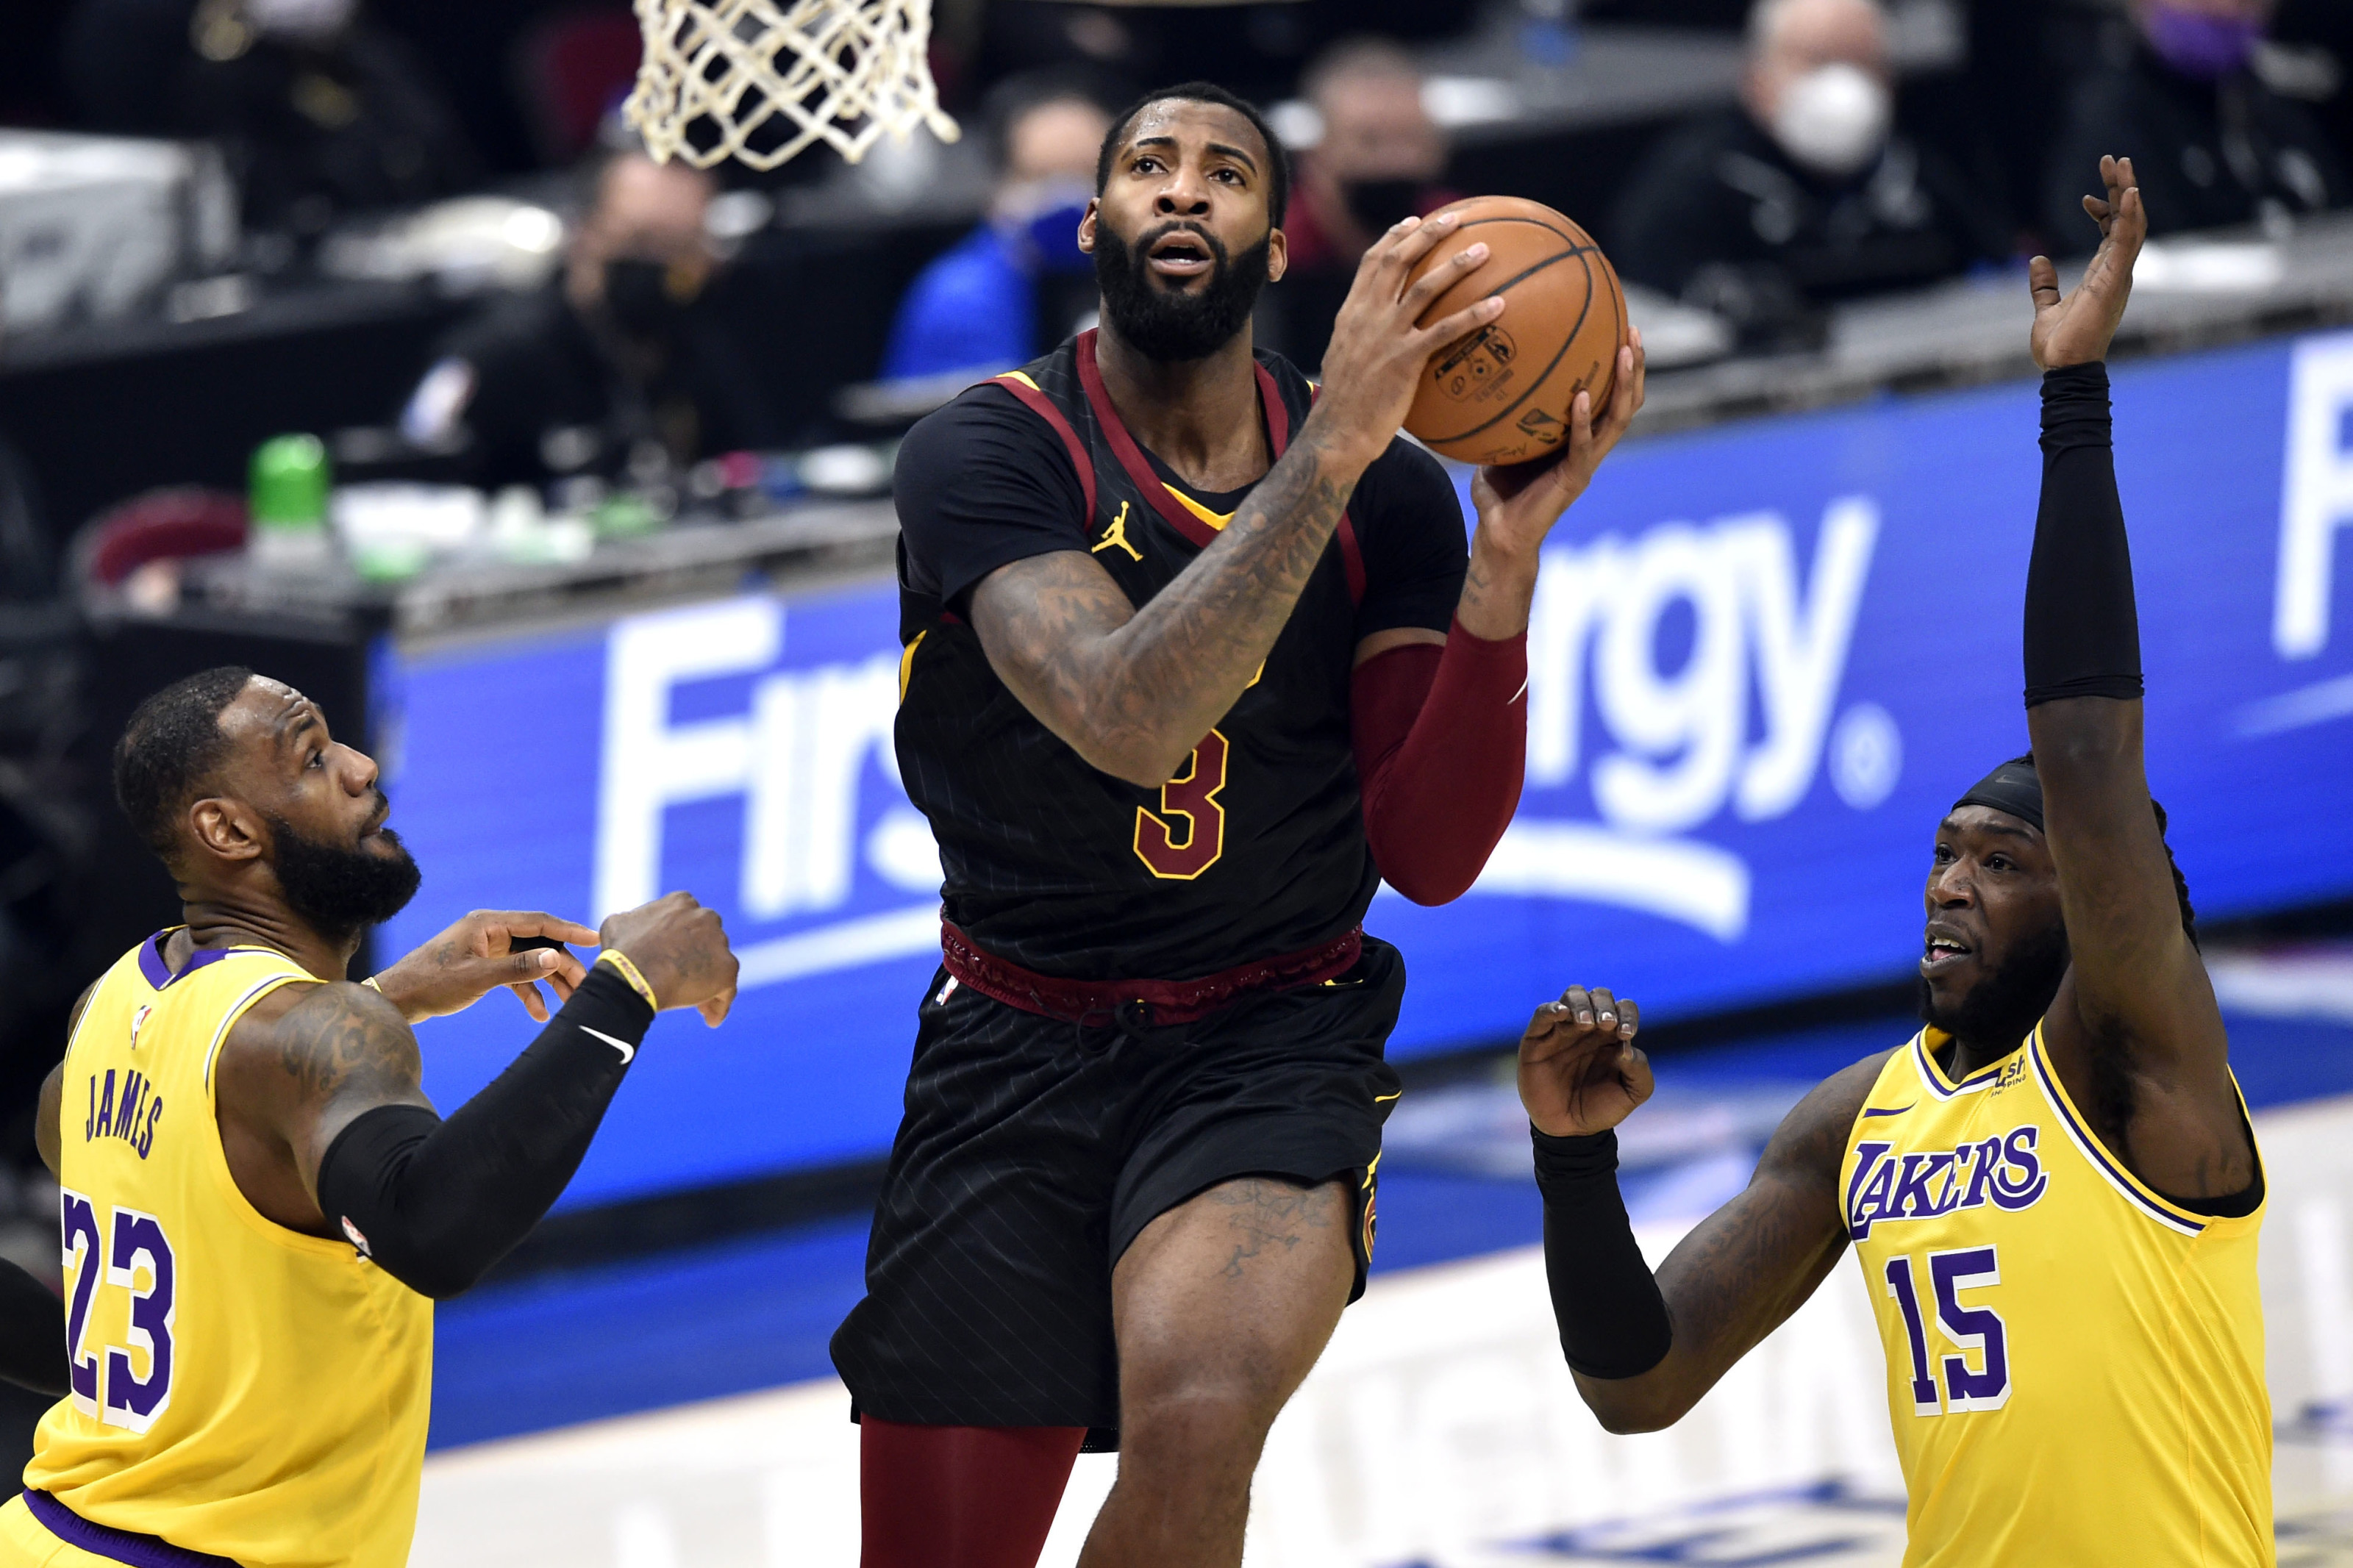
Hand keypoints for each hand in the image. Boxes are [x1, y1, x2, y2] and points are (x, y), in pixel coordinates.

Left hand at [370, 910, 598, 1024]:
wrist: (397, 1000)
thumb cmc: (431, 984)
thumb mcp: (478, 978)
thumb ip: (519, 968)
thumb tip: (555, 957)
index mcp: (488, 923)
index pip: (539, 922)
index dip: (569, 930)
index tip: (595, 939)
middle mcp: (491, 931)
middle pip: (539, 943)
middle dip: (562, 965)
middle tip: (585, 987)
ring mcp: (488, 948)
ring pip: (530, 961)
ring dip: (549, 981)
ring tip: (569, 1003)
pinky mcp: (484, 965)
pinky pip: (515, 975)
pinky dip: (528, 991)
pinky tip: (539, 1013)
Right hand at [597, 891, 739, 1026]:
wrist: (632, 979)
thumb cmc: (621, 952)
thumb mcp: (619, 923)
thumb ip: (636, 919)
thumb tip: (633, 922)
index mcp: (682, 902)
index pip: (689, 922)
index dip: (683, 943)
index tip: (674, 960)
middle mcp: (706, 917)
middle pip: (708, 942)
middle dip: (700, 960)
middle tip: (688, 983)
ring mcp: (719, 942)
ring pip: (719, 966)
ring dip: (710, 983)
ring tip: (699, 1005)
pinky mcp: (727, 969)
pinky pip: (727, 990)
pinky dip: (720, 1004)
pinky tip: (711, 1019)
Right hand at [1308, 213, 1511, 466]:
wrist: (1337, 434)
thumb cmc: (1345, 406)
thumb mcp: (1344, 360)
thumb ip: (1362, 339)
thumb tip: (1381, 335)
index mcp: (1351, 314)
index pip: (1371, 263)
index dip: (1393, 238)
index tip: (1413, 221)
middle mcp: (1367, 317)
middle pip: (1397, 261)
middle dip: (1427, 234)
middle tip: (1455, 219)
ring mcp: (1386, 336)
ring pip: (1425, 287)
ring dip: (1457, 265)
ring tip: (1484, 251)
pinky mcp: (1404, 360)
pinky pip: (1446, 330)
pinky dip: (1474, 315)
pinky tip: (1499, 306)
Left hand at [1470, 326, 1647, 560]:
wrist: (1498, 535)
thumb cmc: (1497, 492)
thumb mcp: (1500, 441)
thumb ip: (1503, 414)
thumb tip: (1482, 373)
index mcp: (1578, 438)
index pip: (1610, 396)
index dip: (1619, 366)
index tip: (1619, 329)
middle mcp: (1590, 448)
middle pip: (1626, 401)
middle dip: (1634, 367)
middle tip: (1634, 330)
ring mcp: (1586, 464)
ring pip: (1619, 420)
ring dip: (1625, 385)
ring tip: (1627, 353)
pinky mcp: (1575, 480)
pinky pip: (1583, 446)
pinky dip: (1585, 421)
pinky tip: (1585, 396)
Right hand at [1518, 984, 1652, 1138]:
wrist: (1570, 1131)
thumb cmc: (1601, 1109)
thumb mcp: (1631, 1093)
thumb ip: (1639, 1071)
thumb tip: (1627, 1047)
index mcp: (1612, 1035)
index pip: (1623, 1008)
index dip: (1627, 1014)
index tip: (1626, 1034)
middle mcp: (1588, 1028)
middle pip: (1598, 996)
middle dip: (1604, 1005)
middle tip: (1607, 1024)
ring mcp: (1562, 1031)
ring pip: (1571, 996)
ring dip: (1581, 1004)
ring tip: (1586, 1023)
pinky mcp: (1537, 1039)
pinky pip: (1542, 1013)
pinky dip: (1552, 1008)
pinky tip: (1562, 1014)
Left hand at [2031, 154, 2144, 370]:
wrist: (2062, 367)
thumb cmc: (2059, 345)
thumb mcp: (2046, 307)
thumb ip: (2043, 285)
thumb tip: (2036, 261)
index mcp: (2103, 274)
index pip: (2110, 232)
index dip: (2104, 210)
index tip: (2088, 194)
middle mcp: (2116, 270)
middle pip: (2125, 220)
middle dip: (2121, 189)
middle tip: (2114, 160)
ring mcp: (2118, 274)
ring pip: (2131, 224)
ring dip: (2128, 192)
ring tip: (2122, 164)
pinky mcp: (2114, 280)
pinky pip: (2126, 242)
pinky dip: (2129, 216)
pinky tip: (2129, 192)